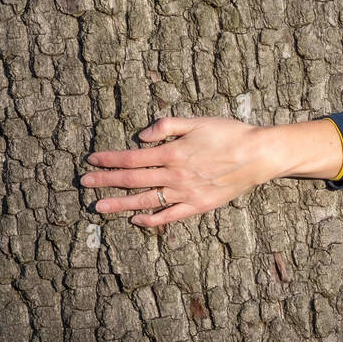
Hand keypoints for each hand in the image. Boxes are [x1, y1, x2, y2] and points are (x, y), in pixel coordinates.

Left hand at [81, 116, 273, 227]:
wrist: (259, 155)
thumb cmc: (229, 133)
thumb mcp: (196, 121)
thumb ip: (166, 126)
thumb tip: (141, 135)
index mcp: (172, 153)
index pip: (132, 158)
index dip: (110, 160)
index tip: (91, 161)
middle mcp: (175, 175)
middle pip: (133, 180)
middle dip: (106, 181)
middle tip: (84, 184)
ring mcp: (186, 194)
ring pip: (145, 200)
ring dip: (119, 204)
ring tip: (98, 206)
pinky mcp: (198, 206)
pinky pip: (169, 216)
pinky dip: (151, 219)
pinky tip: (136, 220)